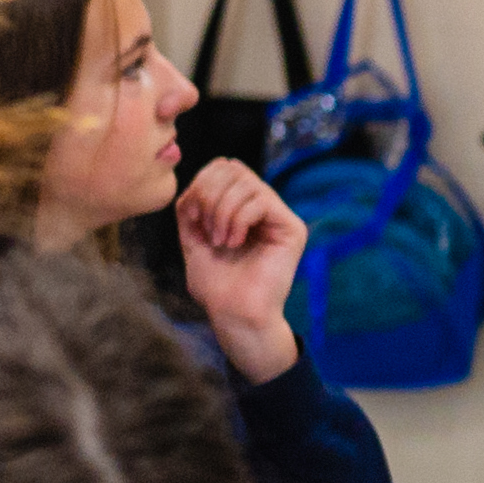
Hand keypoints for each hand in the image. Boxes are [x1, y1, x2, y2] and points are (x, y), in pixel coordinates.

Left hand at [173, 159, 308, 383]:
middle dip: (209, 194)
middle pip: (233, 167)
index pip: (224, 167)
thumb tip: (200, 181)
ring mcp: (279, 216)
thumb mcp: (193, 238)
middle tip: (206, 229)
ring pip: (246, 182)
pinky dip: (237, 219)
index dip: (202, 182)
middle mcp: (264, 207)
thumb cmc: (216, 285)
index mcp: (242, 207)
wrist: (233, 315)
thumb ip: (192, 206)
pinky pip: (260, 201)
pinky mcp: (292, 228)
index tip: (192, 218)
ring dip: (221, 211)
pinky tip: (233, 243)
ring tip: (220, 241)